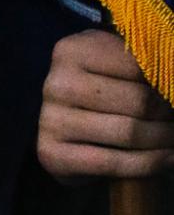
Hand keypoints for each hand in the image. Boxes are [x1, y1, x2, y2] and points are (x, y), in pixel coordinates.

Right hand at [37, 29, 173, 179]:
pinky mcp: (54, 154)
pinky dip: (148, 164)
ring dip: (163, 140)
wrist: (61, 126)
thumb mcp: (112, 64)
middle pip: (137, 102)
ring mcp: (52, 120)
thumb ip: (139, 63)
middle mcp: (58, 83)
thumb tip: (172, 73)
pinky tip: (165, 159)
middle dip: (168, 114)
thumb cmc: (96, 89)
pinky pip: (113, 163)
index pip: (137, 65)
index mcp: (72, 51)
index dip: (165, 81)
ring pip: (129, 133)